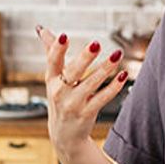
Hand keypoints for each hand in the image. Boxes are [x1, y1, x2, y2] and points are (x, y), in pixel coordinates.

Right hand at [37, 26, 127, 157]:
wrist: (64, 134)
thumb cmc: (60, 98)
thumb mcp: (52, 78)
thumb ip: (50, 52)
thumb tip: (41, 29)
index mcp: (51, 79)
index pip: (52, 62)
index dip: (57, 49)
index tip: (64, 36)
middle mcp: (60, 92)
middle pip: (73, 72)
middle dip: (84, 58)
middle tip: (96, 44)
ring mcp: (74, 104)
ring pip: (91, 83)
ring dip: (105, 68)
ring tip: (117, 54)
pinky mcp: (87, 113)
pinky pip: (102, 98)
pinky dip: (113, 87)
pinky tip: (123, 75)